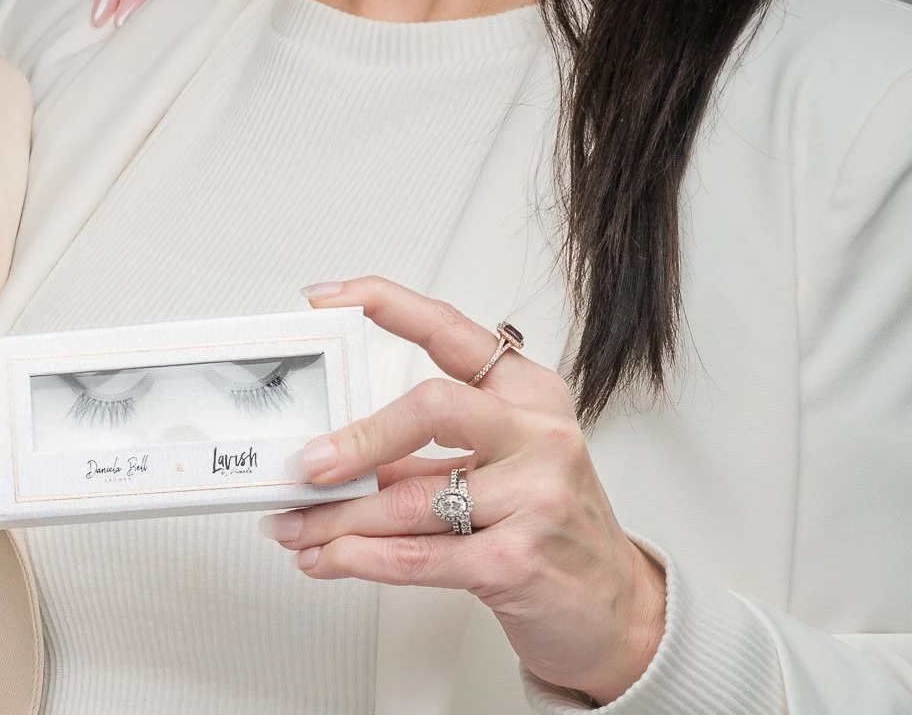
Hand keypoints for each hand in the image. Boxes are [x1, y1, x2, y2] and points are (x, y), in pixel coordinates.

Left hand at [267, 278, 665, 705]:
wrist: (614, 610)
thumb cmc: (550, 526)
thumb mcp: (501, 465)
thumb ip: (424, 449)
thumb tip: (331, 449)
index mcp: (529, 393)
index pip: (449, 328)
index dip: (383, 304)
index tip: (324, 301)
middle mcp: (538, 434)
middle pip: (431, 406)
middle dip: (356, 437)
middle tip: (307, 463)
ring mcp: (535, 497)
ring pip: (411, 498)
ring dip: (338, 517)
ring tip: (297, 525)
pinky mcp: (518, 561)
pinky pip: (419, 557)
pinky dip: (360, 558)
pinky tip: (329, 557)